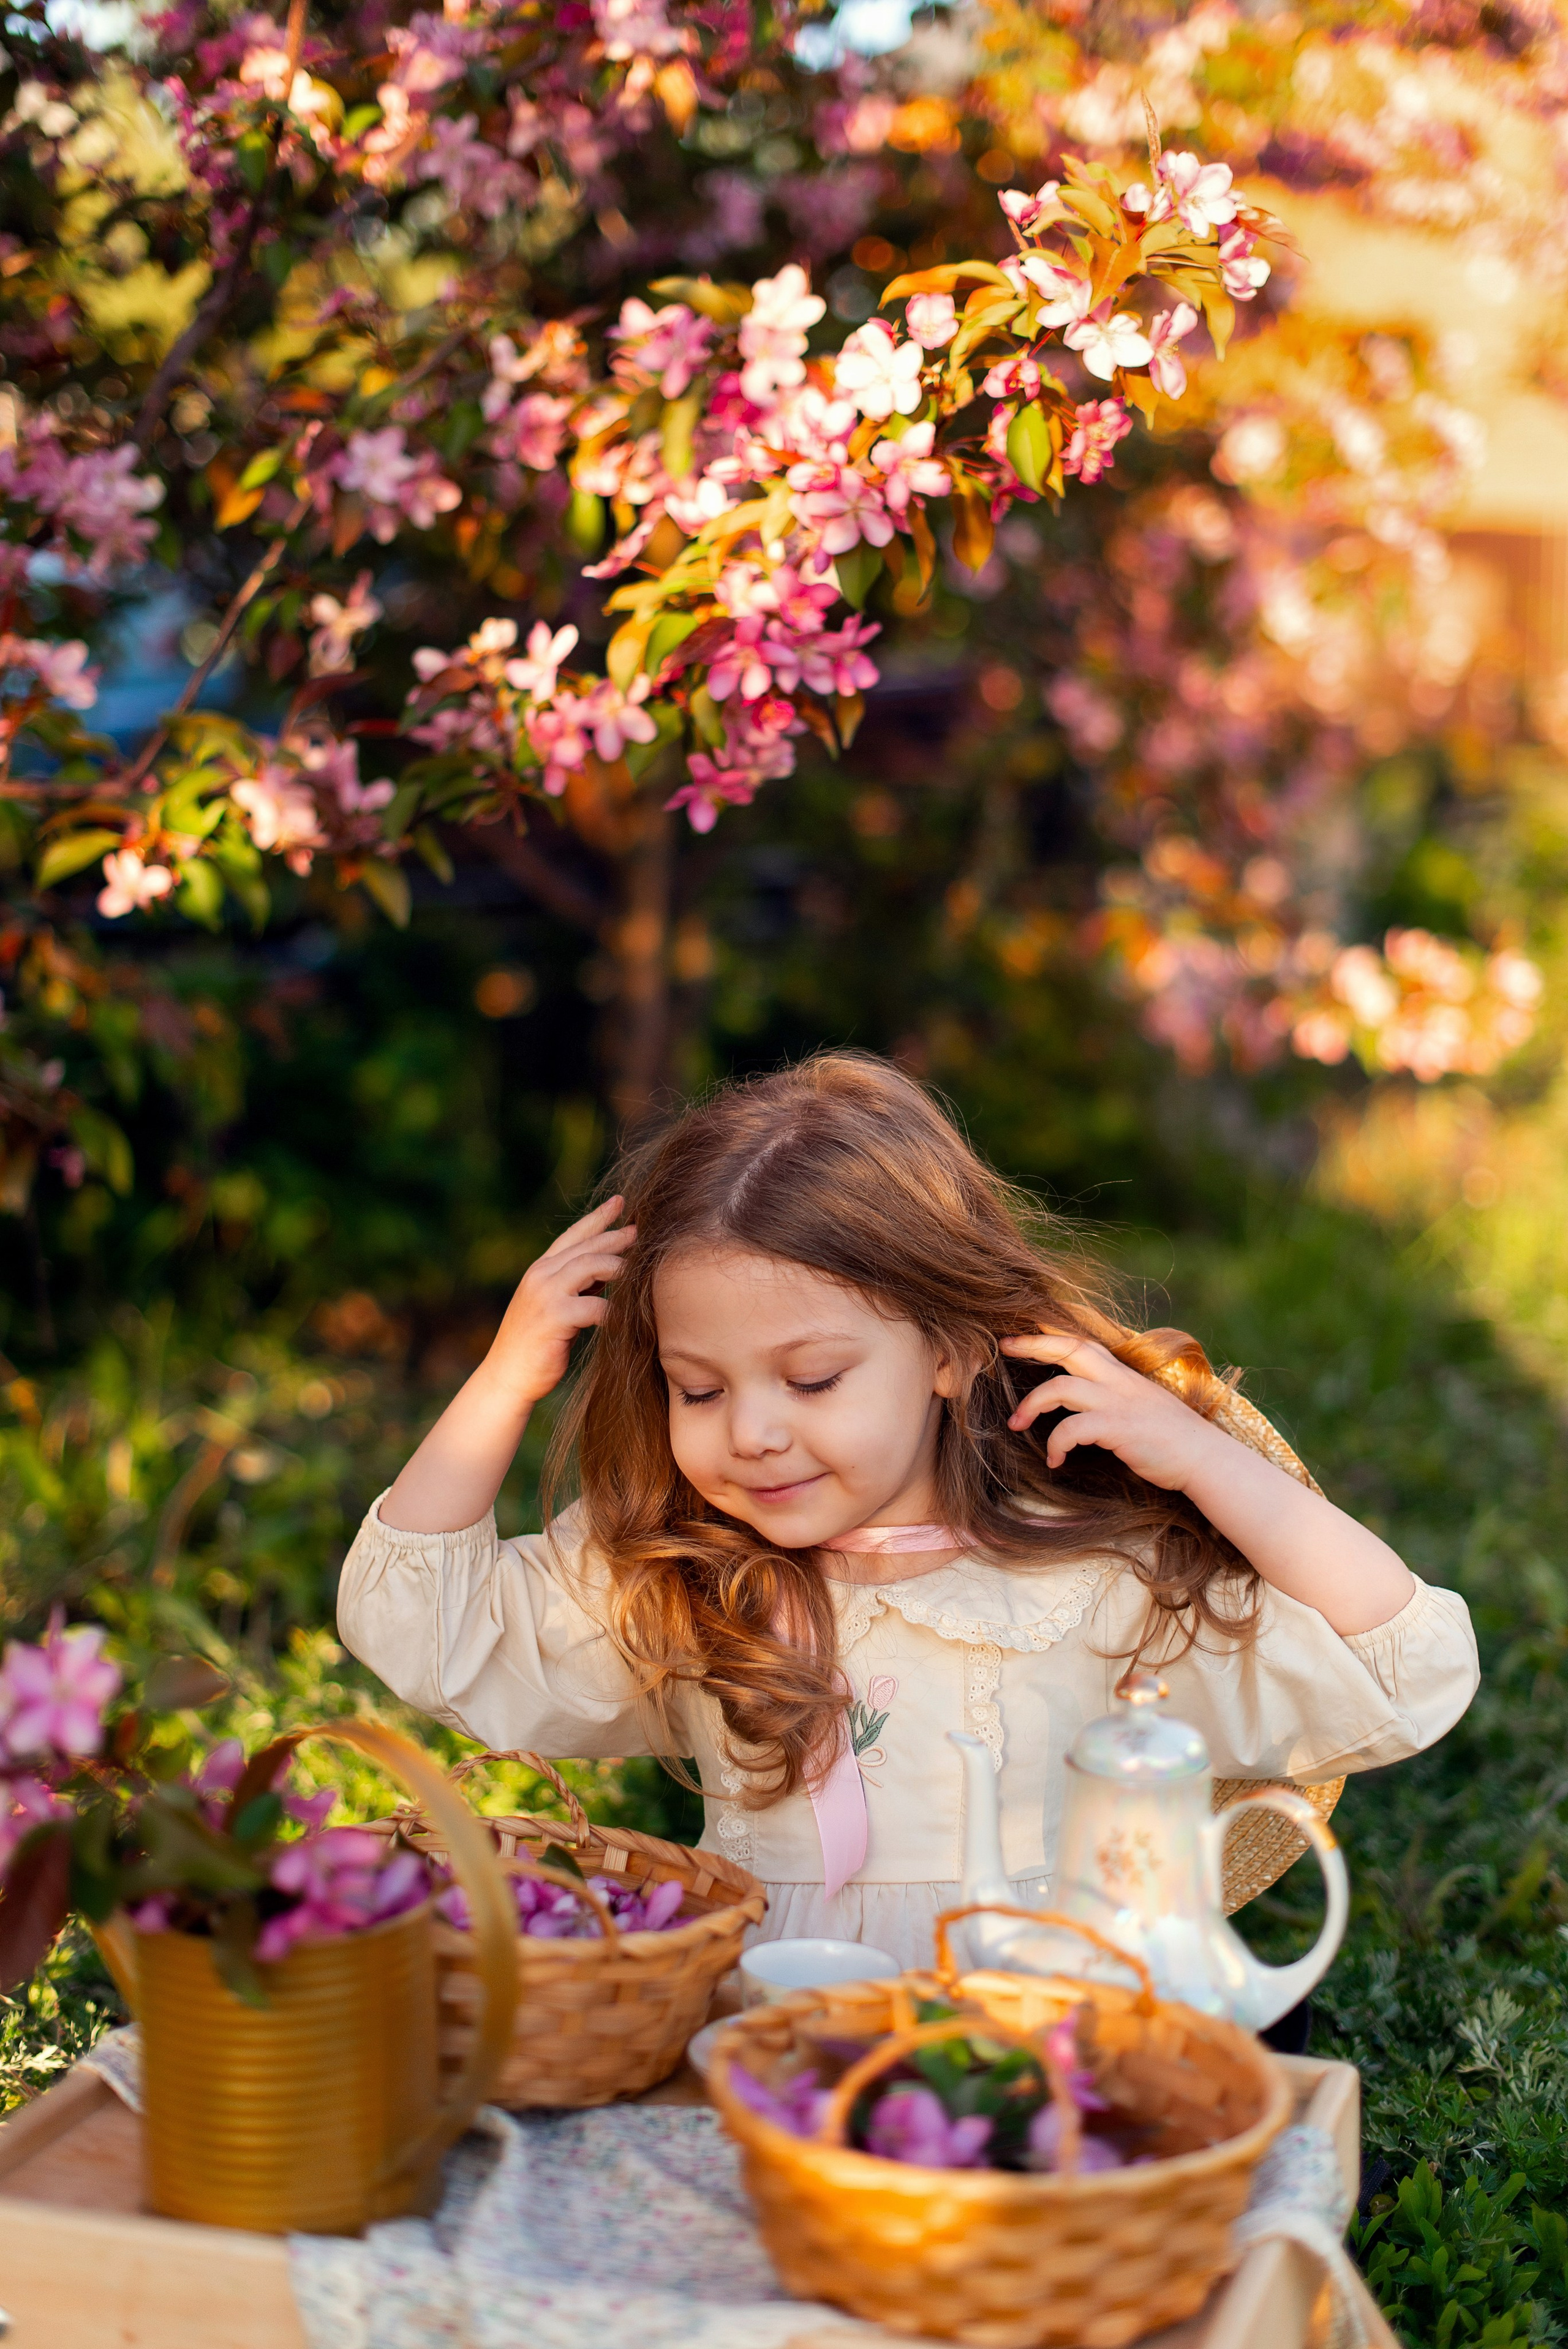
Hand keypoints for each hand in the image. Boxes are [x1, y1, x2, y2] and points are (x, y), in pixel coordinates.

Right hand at [482, 1196, 635, 1407]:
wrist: (507, 1377)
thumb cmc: (536, 1345)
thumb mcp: (554, 1307)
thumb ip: (575, 1286)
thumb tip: (608, 1270)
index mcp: (540, 1270)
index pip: (572, 1236)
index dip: (597, 1218)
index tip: (620, 1201)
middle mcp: (540, 1276)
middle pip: (586, 1246)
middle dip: (616, 1237)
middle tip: (641, 1231)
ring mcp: (545, 1295)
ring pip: (590, 1266)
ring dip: (619, 1267)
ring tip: (640, 1271)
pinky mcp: (553, 1318)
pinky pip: (595, 1307)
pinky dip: (614, 1312)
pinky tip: (626, 1318)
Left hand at [1000, 1331, 1219, 1491]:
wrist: (1205, 1459)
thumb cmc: (1172, 1439)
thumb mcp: (1142, 1406)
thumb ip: (1114, 1397)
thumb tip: (1084, 1402)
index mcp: (1123, 1376)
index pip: (1083, 1342)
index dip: (1050, 1334)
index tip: (1021, 1334)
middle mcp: (1119, 1382)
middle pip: (1069, 1349)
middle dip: (1032, 1345)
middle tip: (1003, 1347)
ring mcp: (1119, 1403)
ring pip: (1061, 1388)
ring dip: (1031, 1405)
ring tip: (1015, 1423)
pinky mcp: (1119, 1429)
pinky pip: (1072, 1428)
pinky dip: (1055, 1443)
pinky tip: (1054, 1460)